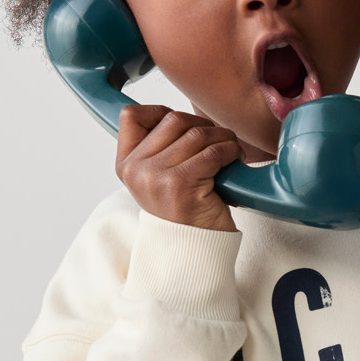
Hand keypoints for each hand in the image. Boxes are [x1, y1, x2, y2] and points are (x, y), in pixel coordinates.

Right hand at [116, 105, 243, 230]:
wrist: (193, 249)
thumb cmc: (185, 206)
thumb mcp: (160, 175)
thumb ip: (160, 144)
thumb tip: (174, 111)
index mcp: (126, 164)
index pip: (131, 115)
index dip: (162, 111)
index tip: (183, 127)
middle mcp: (135, 170)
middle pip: (175, 119)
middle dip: (204, 126)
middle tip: (216, 143)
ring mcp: (155, 177)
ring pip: (198, 133)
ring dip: (223, 138)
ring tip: (228, 152)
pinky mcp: (181, 185)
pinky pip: (214, 151)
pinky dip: (231, 151)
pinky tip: (233, 161)